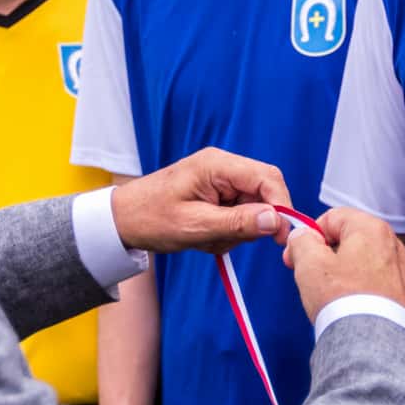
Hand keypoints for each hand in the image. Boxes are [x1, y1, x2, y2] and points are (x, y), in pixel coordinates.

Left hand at [109, 148, 291, 253]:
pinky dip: (227, 232)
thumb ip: (238, 223)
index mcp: (218, 165)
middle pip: (264, 193)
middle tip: (228, 239)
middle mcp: (223, 167)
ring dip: (236, 231)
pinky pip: (238, 215)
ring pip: (253, 208)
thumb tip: (276, 221)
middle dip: (253, 222)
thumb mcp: (195, 226)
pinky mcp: (218, 195)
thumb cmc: (150, 218)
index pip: (268, 178)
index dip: (282, 206)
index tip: (281, 236)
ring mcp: (221, 181)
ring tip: (206, 239)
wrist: (122, 221)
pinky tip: (204, 236)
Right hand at [282, 209, 404, 321]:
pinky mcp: (404, 292)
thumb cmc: (342, 299)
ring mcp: (401, 268)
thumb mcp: (309, 263)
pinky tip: (348, 305)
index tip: (294, 256)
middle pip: (348, 239)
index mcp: (371, 228)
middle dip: (325, 255)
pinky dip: (359, 288)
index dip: (308, 235)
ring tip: (329, 295)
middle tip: (308, 276)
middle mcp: (392, 243)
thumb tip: (301, 236)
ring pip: (361, 261)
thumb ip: (301, 241)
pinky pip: (374, 281)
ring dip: (341, 272)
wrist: (373, 342)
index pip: (331, 217)